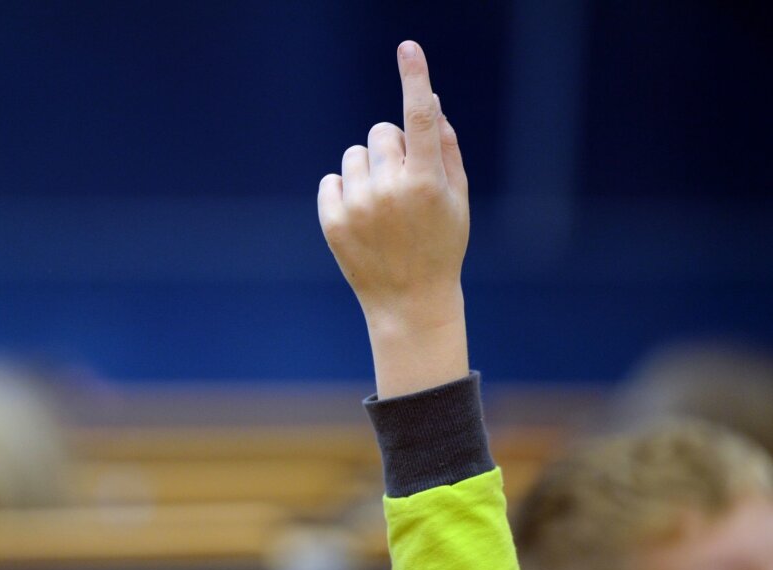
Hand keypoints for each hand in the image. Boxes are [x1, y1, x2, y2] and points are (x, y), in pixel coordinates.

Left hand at [318, 41, 470, 397]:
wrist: (409, 302)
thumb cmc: (440, 244)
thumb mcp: (457, 199)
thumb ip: (446, 148)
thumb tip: (430, 102)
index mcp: (427, 182)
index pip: (421, 120)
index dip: (415, 80)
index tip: (407, 48)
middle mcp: (390, 190)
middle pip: (380, 132)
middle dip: (392, 149)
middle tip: (403, 185)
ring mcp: (357, 206)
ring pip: (354, 154)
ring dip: (367, 171)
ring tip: (382, 207)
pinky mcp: (331, 220)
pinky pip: (332, 179)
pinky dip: (344, 191)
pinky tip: (361, 218)